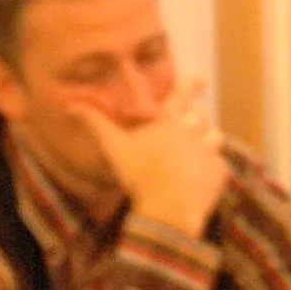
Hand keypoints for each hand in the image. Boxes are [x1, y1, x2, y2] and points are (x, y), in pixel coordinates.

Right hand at [74, 81, 228, 238]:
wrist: (169, 209)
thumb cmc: (139, 176)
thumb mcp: (114, 148)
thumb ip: (95, 124)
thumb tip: (70, 106)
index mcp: (168, 122)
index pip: (181, 96)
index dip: (190, 86)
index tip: (200, 80)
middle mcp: (192, 132)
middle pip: (200, 118)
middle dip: (196, 121)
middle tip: (193, 127)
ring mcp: (209, 151)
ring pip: (216, 137)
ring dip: (209, 142)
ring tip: (201, 152)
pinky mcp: (220, 173)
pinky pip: (220, 167)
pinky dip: (213, 172)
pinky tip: (203, 182)